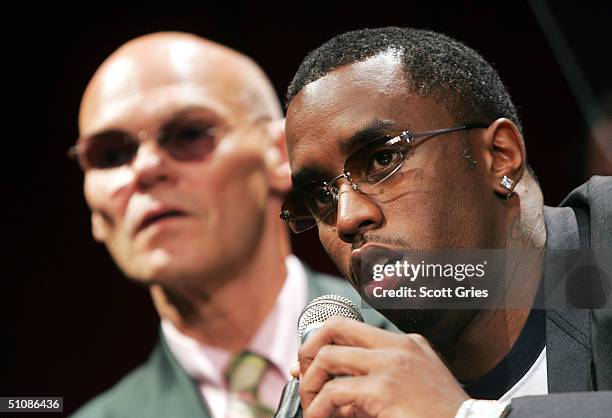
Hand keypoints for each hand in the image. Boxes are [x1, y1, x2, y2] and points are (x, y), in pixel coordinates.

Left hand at [293, 316, 469, 417]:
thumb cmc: (440, 414)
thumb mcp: (411, 389)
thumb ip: (376, 382)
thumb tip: (334, 391)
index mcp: (405, 343)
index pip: (351, 327)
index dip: (322, 343)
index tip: (307, 365)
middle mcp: (396, 346)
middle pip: (334, 327)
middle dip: (308, 349)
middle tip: (302, 376)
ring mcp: (390, 364)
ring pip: (328, 357)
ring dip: (310, 384)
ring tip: (311, 407)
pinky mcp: (384, 389)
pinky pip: (334, 392)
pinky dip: (318, 408)